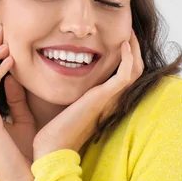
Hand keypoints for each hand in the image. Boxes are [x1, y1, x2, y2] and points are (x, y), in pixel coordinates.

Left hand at [33, 28, 143, 160]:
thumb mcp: (58, 103)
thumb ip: (60, 88)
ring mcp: (110, 98)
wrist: (51, 150)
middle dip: (134, 48)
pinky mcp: (105, 97)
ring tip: (127, 32)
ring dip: (134, 48)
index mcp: (104, 101)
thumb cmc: (51, 131)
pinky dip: (129, 58)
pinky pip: (126, 74)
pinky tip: (123, 44)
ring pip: (135, 70)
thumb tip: (45, 69)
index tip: (118, 38)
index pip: (125, 74)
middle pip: (135, 70)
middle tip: (127, 30)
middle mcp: (111, 99)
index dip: (127, 56)